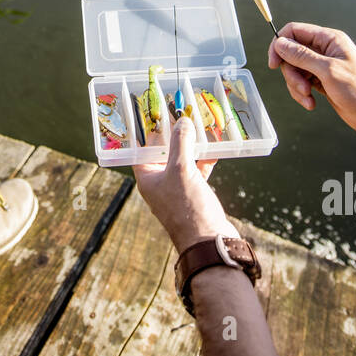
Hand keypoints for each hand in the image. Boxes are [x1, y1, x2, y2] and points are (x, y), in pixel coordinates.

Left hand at [133, 117, 239, 253]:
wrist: (211, 242)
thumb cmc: (189, 208)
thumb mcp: (182, 170)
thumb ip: (181, 143)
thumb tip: (182, 122)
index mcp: (147, 179)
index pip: (140, 149)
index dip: (145, 131)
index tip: (152, 113)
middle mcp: (160, 184)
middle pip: (163, 153)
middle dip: (172, 134)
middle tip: (180, 112)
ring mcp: (178, 190)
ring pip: (182, 160)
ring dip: (190, 145)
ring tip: (198, 125)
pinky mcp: (195, 195)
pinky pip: (197, 171)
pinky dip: (204, 160)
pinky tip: (215, 147)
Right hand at [267, 22, 355, 138]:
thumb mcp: (328, 71)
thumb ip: (302, 56)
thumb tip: (281, 43)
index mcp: (329, 39)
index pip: (295, 31)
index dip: (280, 44)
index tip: (273, 63)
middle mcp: (325, 50)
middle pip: (292, 53)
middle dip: (291, 73)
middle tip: (301, 88)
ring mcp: (323, 67)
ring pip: (295, 70)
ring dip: (296, 86)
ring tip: (308, 98)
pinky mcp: (323, 82)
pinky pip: (302, 83)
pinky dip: (302, 94)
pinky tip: (311, 103)